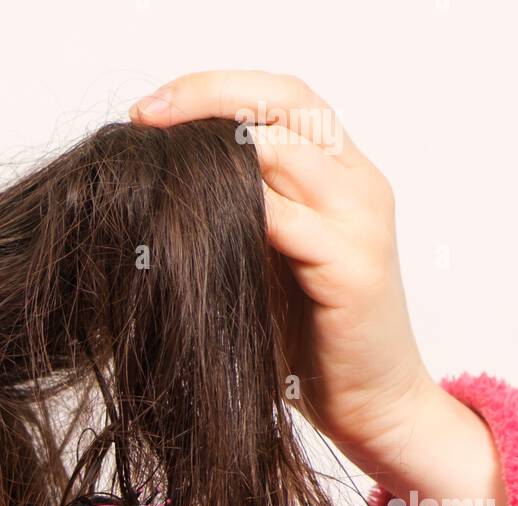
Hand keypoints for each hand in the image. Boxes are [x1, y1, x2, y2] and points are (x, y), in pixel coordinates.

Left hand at [129, 69, 437, 479]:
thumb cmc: (314, 341)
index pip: (282, 96)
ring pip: (287, 151)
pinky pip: (289, 220)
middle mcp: (358, 185)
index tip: (148, 110)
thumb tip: (164, 183)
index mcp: (341, 175)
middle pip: (285, 105)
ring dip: (216, 152)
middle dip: (207, 101)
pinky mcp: (354, 270)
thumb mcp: (269, 261)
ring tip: (161, 162)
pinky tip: (193, 219)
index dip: (216, 88)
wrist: (373, 405)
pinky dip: (240, 210)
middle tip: (144, 118)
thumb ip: (241, 215)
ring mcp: (362, 224)